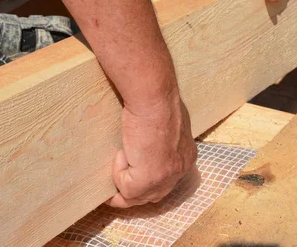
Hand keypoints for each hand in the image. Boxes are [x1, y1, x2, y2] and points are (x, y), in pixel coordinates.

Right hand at [107, 92, 197, 206]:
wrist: (153, 99)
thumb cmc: (158, 102)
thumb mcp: (167, 123)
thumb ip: (162, 140)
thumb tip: (150, 145)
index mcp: (186, 156)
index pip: (167, 180)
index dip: (149, 183)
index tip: (132, 176)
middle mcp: (180, 171)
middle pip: (154, 194)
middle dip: (133, 193)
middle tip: (114, 190)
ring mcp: (165, 178)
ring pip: (137, 197)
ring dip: (122, 185)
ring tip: (110, 179)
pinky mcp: (147, 180)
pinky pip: (125, 188)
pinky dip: (118, 172)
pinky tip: (121, 153)